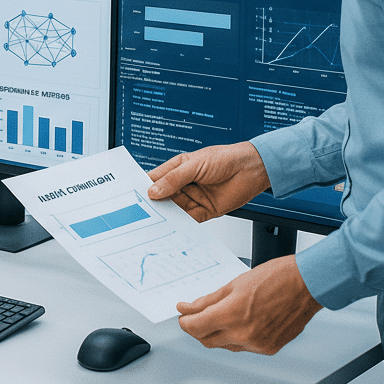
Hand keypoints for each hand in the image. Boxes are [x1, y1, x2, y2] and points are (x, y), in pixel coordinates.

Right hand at [147, 142, 271, 222]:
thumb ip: (174, 179)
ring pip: (174, 209)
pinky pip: (189, 219)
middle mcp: (184, 184)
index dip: (144, 186)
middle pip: (163, 196)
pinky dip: (181, 224)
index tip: (132, 195)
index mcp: (178, 168)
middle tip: (141, 211)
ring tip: (155, 221)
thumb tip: (153, 191)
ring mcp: (194, 197)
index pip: (156, 179)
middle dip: (153, 204)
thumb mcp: (195, 165)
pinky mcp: (205, 210)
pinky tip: (173, 225)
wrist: (252, 169)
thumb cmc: (226, 158)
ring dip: (166, 215)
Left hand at [176, 255, 322, 354]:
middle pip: (207, 340)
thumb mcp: (234, 283)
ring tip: (221, 316)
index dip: (185, 322)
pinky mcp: (269, 348)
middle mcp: (244, 334)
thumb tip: (189, 308)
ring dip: (217, 334)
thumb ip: (208, 300)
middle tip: (196, 317)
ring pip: (225, 345)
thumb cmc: (277, 278)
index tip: (183, 316)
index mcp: (233, 315)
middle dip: (198, 329)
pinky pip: (244, 347)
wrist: (307, 284)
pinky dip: (237, 337)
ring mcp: (257, 344)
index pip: (195, 327)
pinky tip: (240, 323)